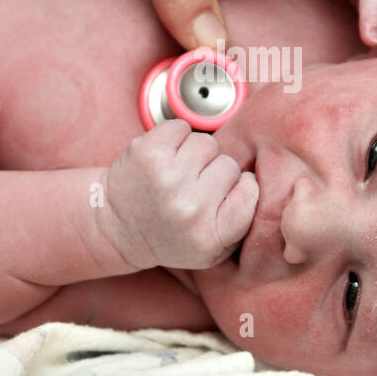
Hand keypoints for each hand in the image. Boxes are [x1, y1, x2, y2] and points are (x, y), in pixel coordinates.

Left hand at [98, 119, 257, 270]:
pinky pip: (181, 126)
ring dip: (194, 154)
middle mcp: (190, 209)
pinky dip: (174, 137)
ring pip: (206, 143)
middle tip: (192, 188)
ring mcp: (167, 179)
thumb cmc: (169, 235)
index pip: (252, 191)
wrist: (115, 227)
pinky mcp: (147, 153)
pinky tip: (163, 159)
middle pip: (229, 164)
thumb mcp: (212, 249)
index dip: (242, 187)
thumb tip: (261, 180)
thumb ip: (242, 222)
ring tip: (176, 173)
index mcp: (210, 237)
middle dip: (214, 172)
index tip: (225, 194)